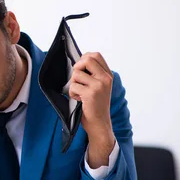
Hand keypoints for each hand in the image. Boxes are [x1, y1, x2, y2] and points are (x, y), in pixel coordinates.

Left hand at [68, 52, 115, 166]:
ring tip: (79, 93)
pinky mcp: (90, 93)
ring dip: (73, 84)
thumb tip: (77, 62)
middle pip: (86, 59)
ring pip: (76, 74)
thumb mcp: (98, 87)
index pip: (95, 55)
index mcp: (108, 75)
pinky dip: (72, 93)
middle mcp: (105, 78)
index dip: (83, 59)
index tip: (80, 69)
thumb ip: (92, 74)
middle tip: (77, 80)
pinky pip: (73, 86)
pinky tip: (79, 100)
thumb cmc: (95, 105)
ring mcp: (99, 85)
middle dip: (76, 68)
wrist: (99, 124)